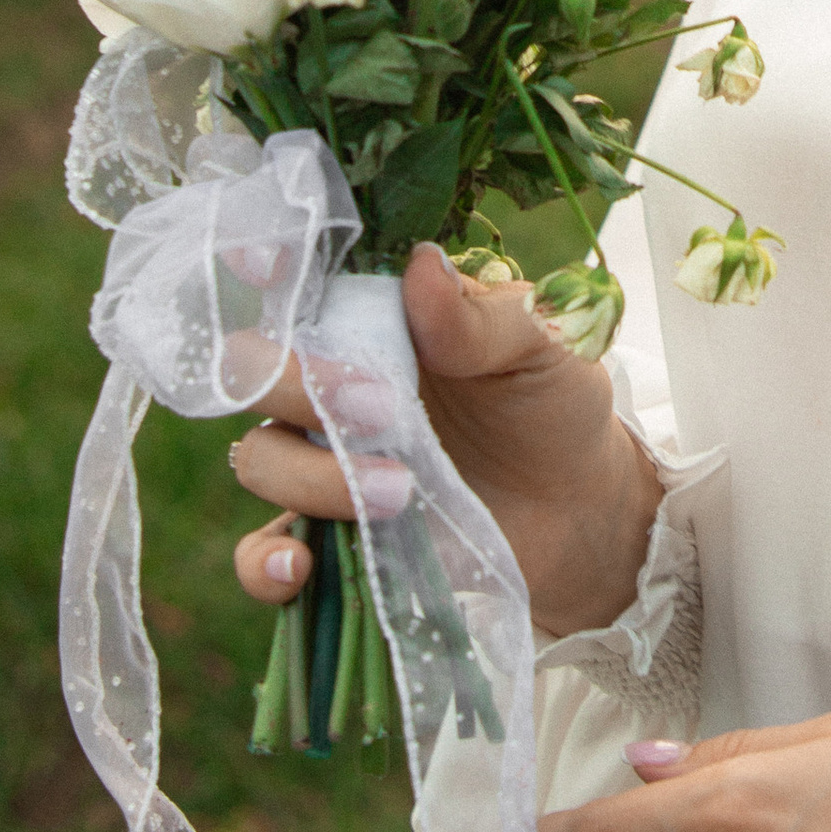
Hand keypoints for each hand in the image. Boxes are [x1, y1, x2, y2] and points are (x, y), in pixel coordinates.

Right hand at [229, 244, 660, 639]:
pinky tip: (299, 567)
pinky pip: (261, 552)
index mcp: (371, 316)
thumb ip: (477, 317)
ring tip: (401, 494)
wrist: (578, 508)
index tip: (263, 265)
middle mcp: (328, 383)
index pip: (294, 280)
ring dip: (308, 476)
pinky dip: (262, 563)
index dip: (259, 265)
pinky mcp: (330, 533)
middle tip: (383, 410)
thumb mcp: (540, 346)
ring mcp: (322, 460)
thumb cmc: (552, 400)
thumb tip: (421, 267)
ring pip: (259, 457)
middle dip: (293, 384)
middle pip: (252, 369)